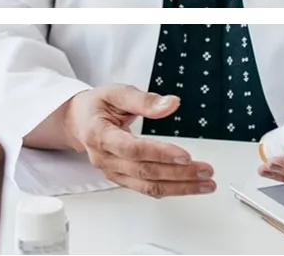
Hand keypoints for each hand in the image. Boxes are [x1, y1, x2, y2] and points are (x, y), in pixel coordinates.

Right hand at [62, 84, 215, 198]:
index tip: (185, 155)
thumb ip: (144, 100)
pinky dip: (170, 190)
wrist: (78, 121)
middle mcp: (104, 158)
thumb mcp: (116, 93)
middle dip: (179, 173)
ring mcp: (112, 171)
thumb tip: (170, 104)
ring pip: (148, 186)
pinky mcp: (120, 178)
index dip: (159, 154)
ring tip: (205, 184)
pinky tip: (188, 187)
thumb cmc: (96, 106)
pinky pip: (146, 189)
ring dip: (180, 187)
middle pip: (145, 171)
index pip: (132, 149)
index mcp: (100, 135)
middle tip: (205, 171)